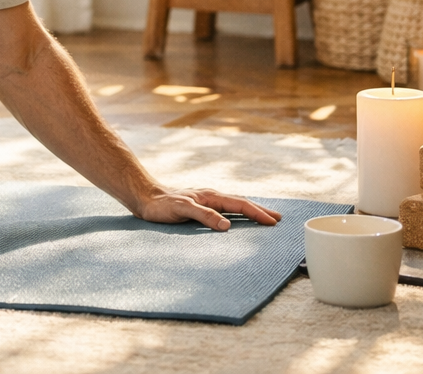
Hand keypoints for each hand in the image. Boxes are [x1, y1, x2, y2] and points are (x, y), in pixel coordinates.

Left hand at [132, 187, 282, 230]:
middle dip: (260, 210)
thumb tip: (227, 226)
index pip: (240, 204)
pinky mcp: (200, 206)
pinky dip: (238, 212)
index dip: (257, 213)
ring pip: (234, 204)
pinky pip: (225, 208)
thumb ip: (204, 216)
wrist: (145, 199)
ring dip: (251, 210)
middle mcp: (211, 196)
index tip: (273, 222)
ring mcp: (207, 200)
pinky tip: (238, 218)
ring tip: (264, 217)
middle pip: (241, 202)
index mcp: (211, 196)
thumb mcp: (182, 210)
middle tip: (278, 219)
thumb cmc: (161, 206)